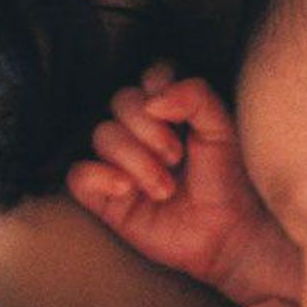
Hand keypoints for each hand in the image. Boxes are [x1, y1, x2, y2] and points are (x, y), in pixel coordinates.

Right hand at [68, 64, 301, 304]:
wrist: (228, 231)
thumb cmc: (228, 178)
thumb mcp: (222, 129)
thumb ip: (195, 97)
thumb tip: (154, 99)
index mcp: (170, 108)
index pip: (149, 76)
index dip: (159, 87)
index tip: (178, 115)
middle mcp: (141, 130)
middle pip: (121, 100)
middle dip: (149, 128)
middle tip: (176, 156)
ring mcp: (120, 162)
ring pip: (103, 136)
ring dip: (136, 160)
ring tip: (165, 187)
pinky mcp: (105, 196)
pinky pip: (78, 175)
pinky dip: (100, 176)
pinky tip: (127, 189)